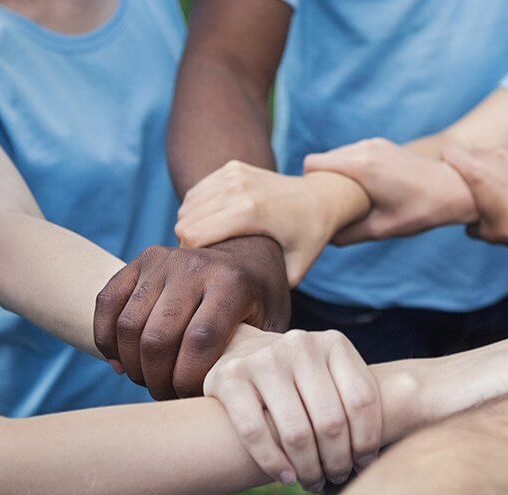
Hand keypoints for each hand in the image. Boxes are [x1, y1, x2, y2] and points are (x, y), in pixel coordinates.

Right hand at [93, 236, 290, 399]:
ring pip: (128, 325)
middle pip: (158, 337)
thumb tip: (232, 401)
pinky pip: (107, 303)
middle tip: (166, 394)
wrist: (247, 255)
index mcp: (232, 284)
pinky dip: (106, 339)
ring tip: (149, 379)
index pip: (199, 341)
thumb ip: (251, 357)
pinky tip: (122, 362)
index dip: (187, 379)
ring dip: (132, 365)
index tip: (189, 396)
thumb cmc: (258, 303)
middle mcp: (195, 267)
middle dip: (157, 379)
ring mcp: (164, 261)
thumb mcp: (269, 326)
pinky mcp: (140, 261)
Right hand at [176, 160, 348, 286]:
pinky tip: (219, 224)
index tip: (209, 272)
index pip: (193, 237)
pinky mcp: (232, 167)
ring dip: (194, 226)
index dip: (194, 259)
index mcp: (250, 212)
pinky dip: (200, 210)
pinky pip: (197, 194)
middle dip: (191, 246)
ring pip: (187, 207)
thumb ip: (267, 290)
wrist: (321, 197)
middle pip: (185, 222)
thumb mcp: (295, 270)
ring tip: (216, 243)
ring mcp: (233, 173)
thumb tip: (243, 314)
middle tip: (212, 261)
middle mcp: (238, 187)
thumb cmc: (308, 237)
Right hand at [205, 326, 380, 490]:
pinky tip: (287, 477)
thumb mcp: (331, 375)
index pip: (363, 401)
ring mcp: (264, 360)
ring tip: (313, 482)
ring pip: (296, 432)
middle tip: (337, 478)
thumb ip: (354, 400)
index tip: (364, 464)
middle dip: (337, 461)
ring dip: (309, 468)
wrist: (241, 352)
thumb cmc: (300, 379)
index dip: (367, 441)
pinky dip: (274, 464)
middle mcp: (300, 345)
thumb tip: (390, 450)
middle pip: (332, 421)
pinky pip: (255, 433)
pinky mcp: (230, 378)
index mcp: (334, 343)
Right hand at [303, 138, 476, 243]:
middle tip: (331, 207)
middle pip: (323, 160)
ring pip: (338, 156)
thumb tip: (323, 237)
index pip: (311, 165)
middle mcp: (364, 148)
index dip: (308, 185)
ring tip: (349, 200)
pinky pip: (354, 153)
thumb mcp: (380, 229)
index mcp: (360, 166)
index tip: (317, 205)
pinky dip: (352, 168)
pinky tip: (364, 190)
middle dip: (321, 181)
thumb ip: (347, 234)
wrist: (454, 188)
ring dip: (338, 175)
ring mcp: (374, 143)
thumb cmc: (420, 210)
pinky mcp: (383, 144)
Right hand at [442, 146, 507, 256]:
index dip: (448, 163)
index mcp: (477, 172)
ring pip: (497, 155)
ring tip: (503, 191)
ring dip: (495, 168)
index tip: (452, 175)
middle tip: (478, 189)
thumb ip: (470, 222)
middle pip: (474, 154)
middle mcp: (496, 156)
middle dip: (473, 168)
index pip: (450, 152)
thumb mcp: (486, 232)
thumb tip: (468, 222)